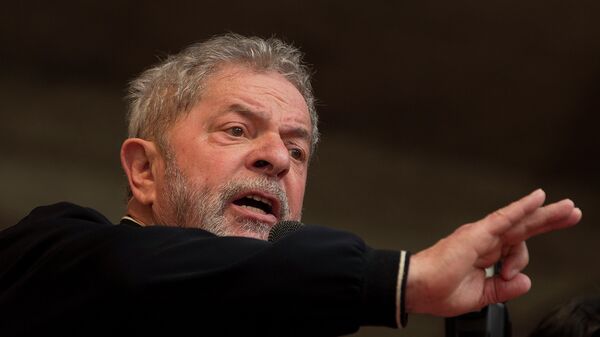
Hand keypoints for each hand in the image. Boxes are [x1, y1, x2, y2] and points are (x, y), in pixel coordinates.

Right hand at [405, 189, 581, 316]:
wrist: (418, 288)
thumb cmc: (438, 290)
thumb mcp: (479, 296)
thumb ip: (503, 288)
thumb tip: (525, 281)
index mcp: (483, 255)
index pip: (514, 247)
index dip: (524, 256)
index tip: (515, 275)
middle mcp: (484, 241)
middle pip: (523, 228)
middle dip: (549, 220)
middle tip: (572, 212)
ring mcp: (481, 235)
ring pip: (519, 220)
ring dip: (545, 213)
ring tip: (568, 209)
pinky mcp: (477, 233)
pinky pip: (504, 217)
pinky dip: (521, 207)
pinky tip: (538, 198)